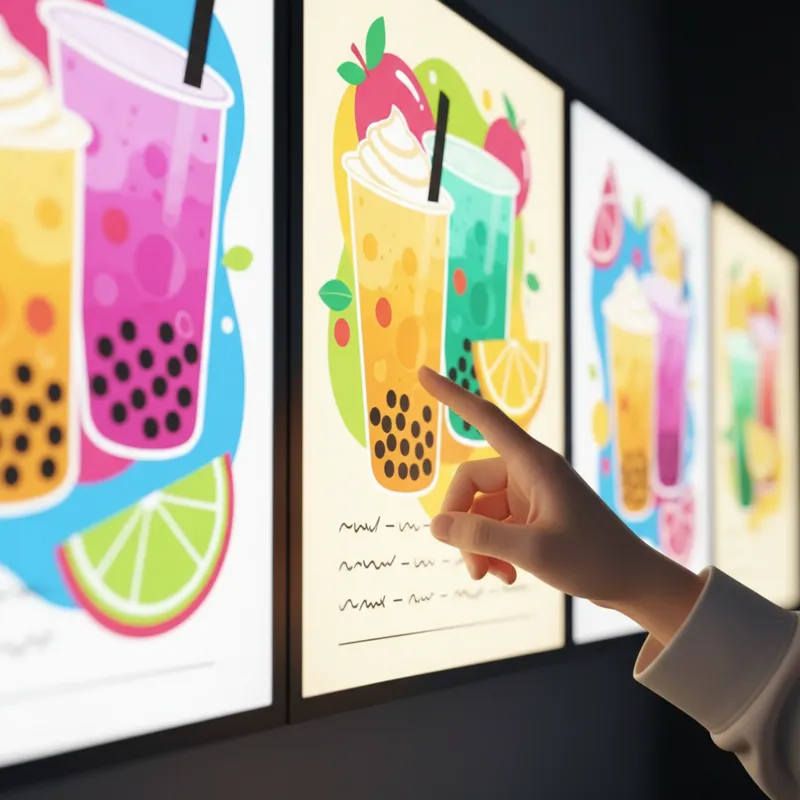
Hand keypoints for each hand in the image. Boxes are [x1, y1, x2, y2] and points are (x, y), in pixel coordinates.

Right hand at [418, 366, 704, 643]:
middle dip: (463, 525)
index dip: (450, 395)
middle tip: (472, 565)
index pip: (484, 418)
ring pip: (479, 511)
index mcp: (533, 464)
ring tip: (491, 576)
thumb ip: (480, 538)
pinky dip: (492, 550)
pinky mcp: (532, 517)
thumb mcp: (532, 551)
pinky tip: (506, 574)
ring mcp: (529, 495)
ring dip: (478, 545)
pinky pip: (494, 526)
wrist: (632, 583)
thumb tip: (435, 526)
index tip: (421, 373)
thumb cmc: (593, 560)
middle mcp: (528, 473)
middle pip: (469, 484)